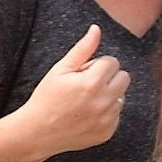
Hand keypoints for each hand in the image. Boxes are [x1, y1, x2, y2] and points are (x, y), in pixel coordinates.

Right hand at [19, 24, 128, 155]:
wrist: (37, 132)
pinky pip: (116, 115)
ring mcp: (107, 118)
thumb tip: (96, 29)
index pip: (112, 62)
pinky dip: (105, 113)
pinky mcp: (108, 131)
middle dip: (107, 78)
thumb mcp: (60, 70)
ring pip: (121, 96)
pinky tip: (86, 115)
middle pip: (124, 77)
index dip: (96, 65)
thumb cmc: (46, 97)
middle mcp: (104, 101)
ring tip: (85, 101)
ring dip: (108, 95)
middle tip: (86, 85)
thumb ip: (82, 49)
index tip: (82, 73)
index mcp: (92, 82)